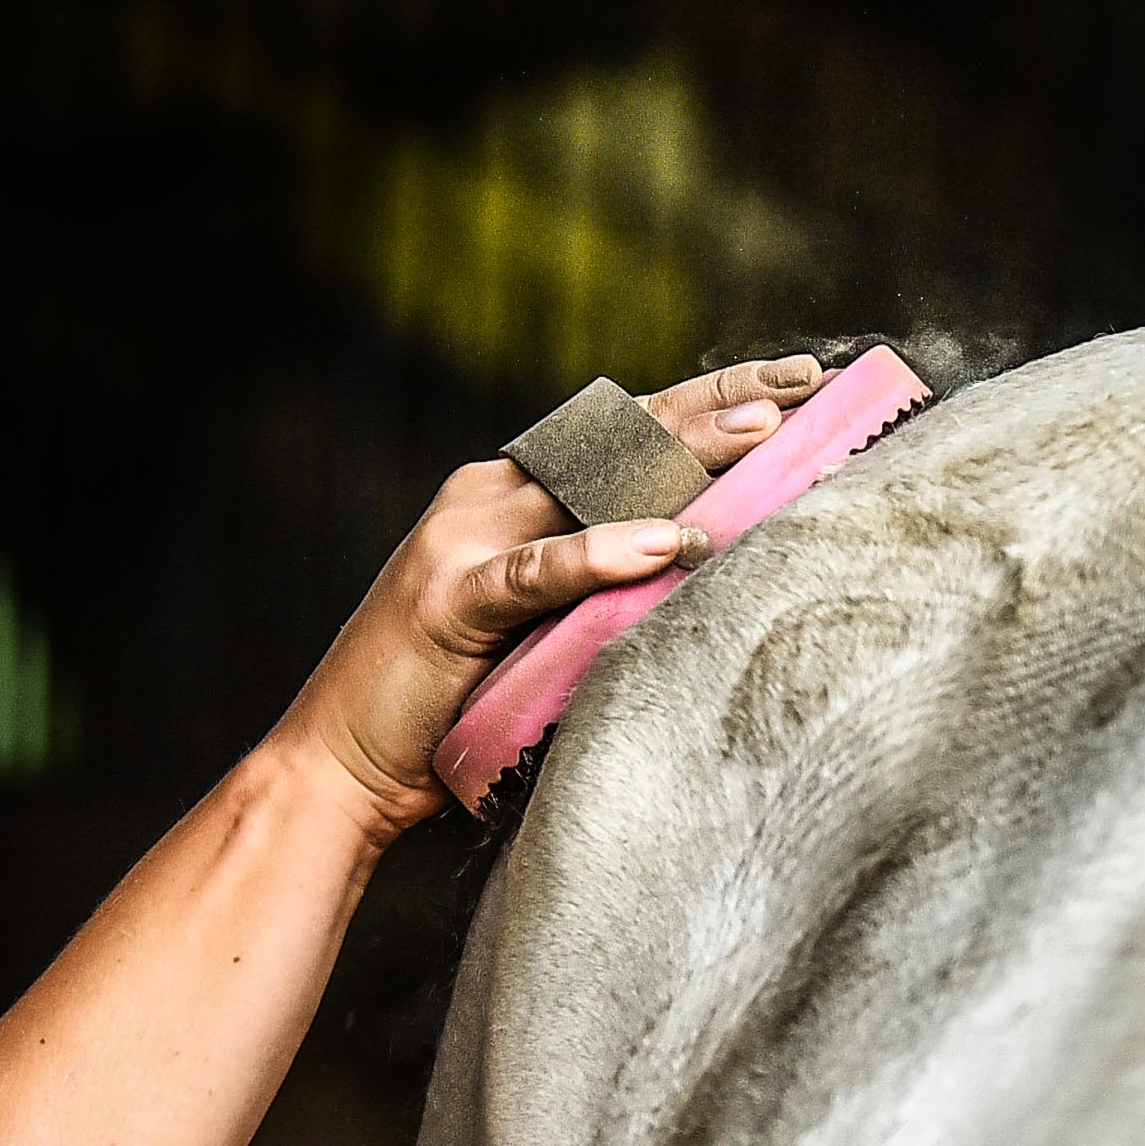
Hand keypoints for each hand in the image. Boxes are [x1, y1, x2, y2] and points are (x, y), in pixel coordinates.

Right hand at [271, 354, 829, 838]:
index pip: (623, 430)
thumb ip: (601, 584)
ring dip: (681, 454)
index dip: (708, 400)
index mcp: (507, 493)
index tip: (797, 381)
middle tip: (804, 385)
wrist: (340, 764)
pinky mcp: (449, 600)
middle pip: (618, 435)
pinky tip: (668, 543)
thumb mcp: (543, 626)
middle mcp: (485, 496)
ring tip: (763, 434)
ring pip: (589, 480)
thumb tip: (710, 565)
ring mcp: (462, 540)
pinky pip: (538, 570)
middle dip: (715, 405)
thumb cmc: (453, 704)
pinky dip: (602, 553)